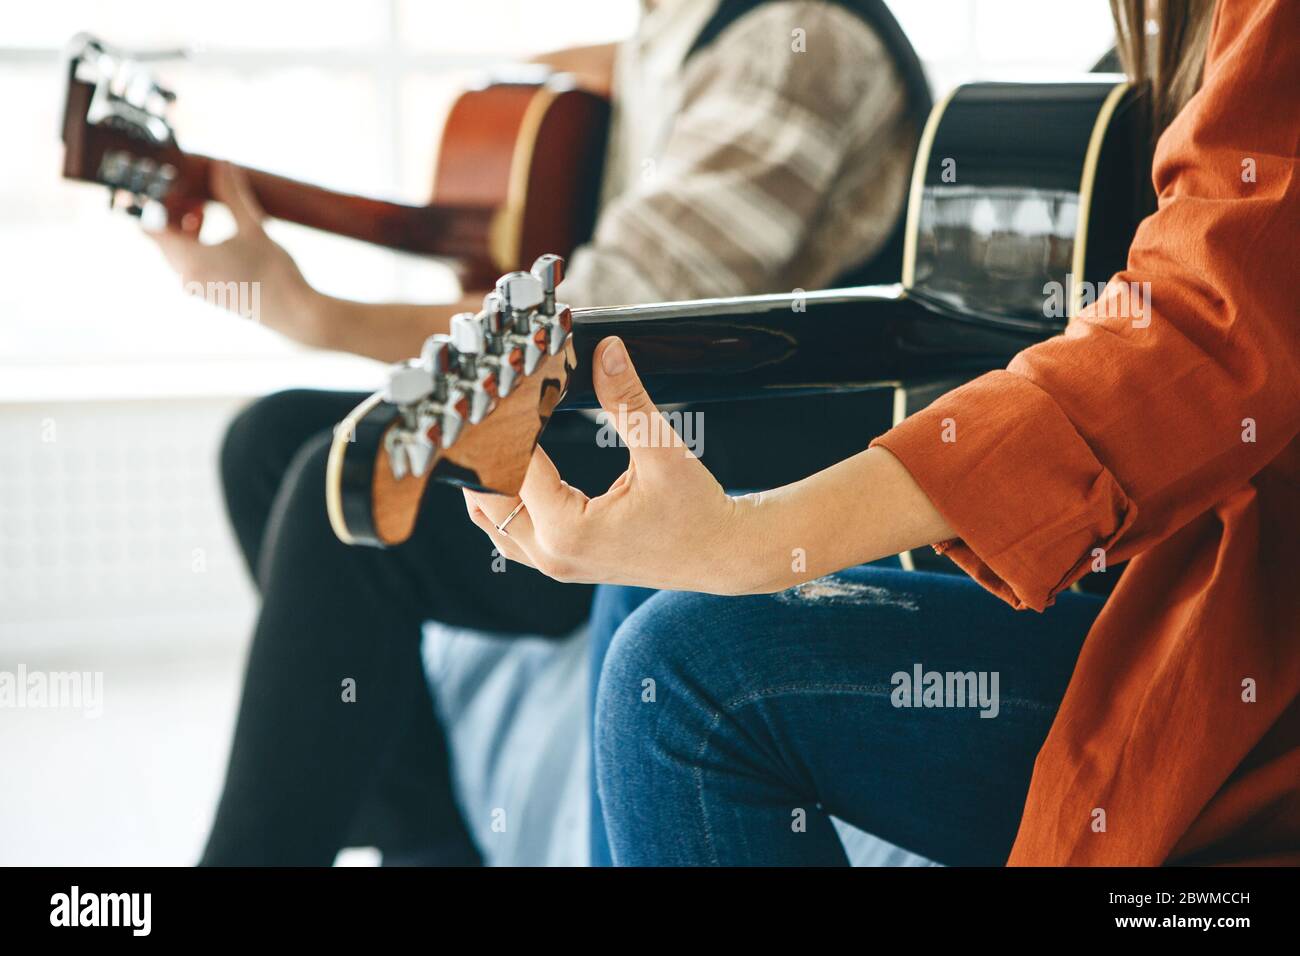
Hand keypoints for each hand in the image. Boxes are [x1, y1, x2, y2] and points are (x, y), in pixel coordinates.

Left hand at [147, 162, 322, 345]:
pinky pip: (188, 264)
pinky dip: (195, 246)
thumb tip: (222, 163)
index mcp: (190, 259)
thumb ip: (232, 194)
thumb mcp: (253, 227)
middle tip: (195, 195)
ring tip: (206, 213)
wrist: (295, 313)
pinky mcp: (208, 294)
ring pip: (175, 251)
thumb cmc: (275, 271)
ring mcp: (196, 287)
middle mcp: (186, 275)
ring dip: (184, 229)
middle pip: (162, 237)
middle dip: (173, 213)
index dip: (158, 204)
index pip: (151, 226)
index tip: (175, 189)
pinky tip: (218, 237)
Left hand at [463, 337, 757, 594]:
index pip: (512, 465)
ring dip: (489, 479)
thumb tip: (606, 350)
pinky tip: (513, 466)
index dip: (508, 422)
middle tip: (491, 405)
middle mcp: (552, 553)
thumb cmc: (698, 511)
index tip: (512, 385)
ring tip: (495, 432)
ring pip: (492, 519)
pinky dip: (506, 500)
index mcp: (568, 529)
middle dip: (487, 451)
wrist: (722, 555)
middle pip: (487, 497)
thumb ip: (627, 399)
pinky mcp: (564, 563)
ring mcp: (555, 564)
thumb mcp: (662, 449)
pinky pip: (513, 533)